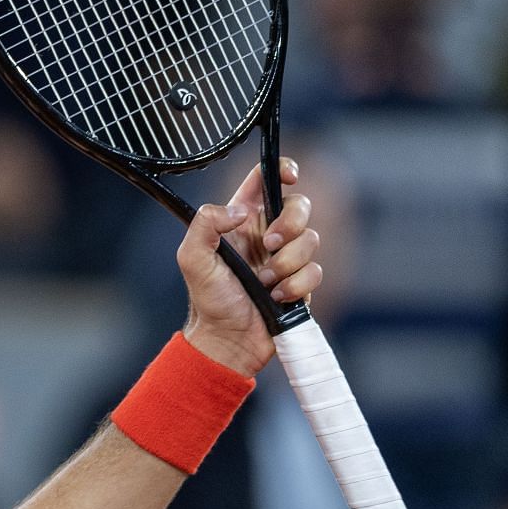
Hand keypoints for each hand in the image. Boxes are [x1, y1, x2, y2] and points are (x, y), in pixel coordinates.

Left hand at [178, 157, 320, 376]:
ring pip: (311, 239)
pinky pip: (315, 271)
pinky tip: (276, 297)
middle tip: (269, 246)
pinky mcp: (301, 280)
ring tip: (264, 282)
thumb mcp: (192, 258)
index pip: (266, 180)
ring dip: (287, 263)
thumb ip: (205, 224)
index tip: (290, 177)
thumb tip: (240, 211)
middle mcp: (267, 233)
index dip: (282, 169)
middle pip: (300, 205)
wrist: (228, 339)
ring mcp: (287, 257)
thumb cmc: (207, 299)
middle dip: (290, 224)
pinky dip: (296, 285)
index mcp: (241, 219)